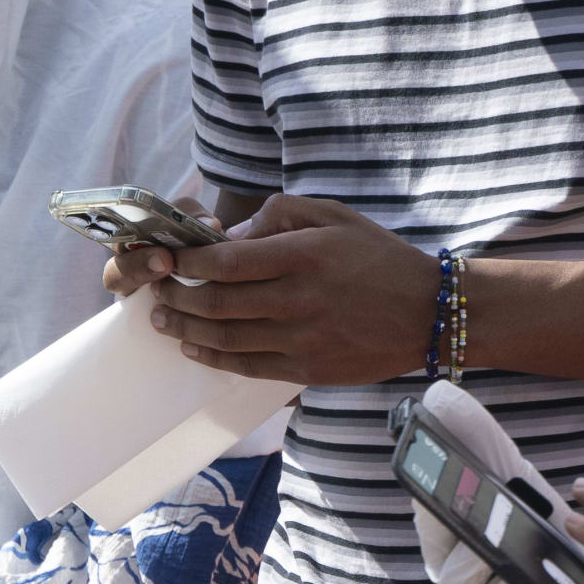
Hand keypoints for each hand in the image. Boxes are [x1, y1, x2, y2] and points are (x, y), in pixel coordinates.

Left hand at [118, 193, 437, 386]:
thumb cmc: (378, 257)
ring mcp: (300, 338)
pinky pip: (246, 366)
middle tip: (156, 293)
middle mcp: (297, 299)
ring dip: (185, 331)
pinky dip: (213, 358)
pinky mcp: (305, 369)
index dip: (188, 263)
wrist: (427, 313)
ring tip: (163, 322)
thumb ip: (280, 215)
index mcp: (301, 255)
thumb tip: (231, 235)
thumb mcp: (334, 216)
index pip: (226, 260)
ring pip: (225, 339)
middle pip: (216, 303)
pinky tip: (194, 349)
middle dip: (176, 298)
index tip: (167, 259)